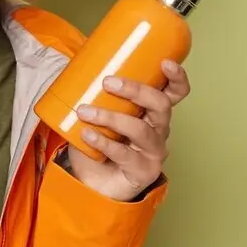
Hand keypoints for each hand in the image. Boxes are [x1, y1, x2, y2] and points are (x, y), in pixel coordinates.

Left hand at [65, 60, 191, 201]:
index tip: (165, 63)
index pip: (174, 93)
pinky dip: (103, 142)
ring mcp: (154, 152)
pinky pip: (125, 154)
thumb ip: (93, 98)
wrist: (94, 184)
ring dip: (111, 118)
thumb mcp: (98, 116)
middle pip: (160, 105)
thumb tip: (71, 73)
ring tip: (85, 112)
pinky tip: (87, 136)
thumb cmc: (100, 145)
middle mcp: (159, 130)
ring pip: (141, 129)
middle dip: (136, 90)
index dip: (176, 77)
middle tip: (108, 83)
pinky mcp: (143, 171)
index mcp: (152, 112)